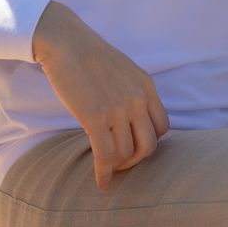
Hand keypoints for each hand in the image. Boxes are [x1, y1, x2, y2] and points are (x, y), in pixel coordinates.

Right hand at [32, 1, 169, 191]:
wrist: (65, 42)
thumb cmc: (90, 55)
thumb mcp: (124, 70)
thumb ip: (133, 92)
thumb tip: (132, 118)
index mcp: (146, 87)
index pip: (162, 126)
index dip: (149, 141)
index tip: (134, 145)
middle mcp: (137, 100)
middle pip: (149, 145)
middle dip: (136, 159)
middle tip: (122, 163)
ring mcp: (117, 110)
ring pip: (126, 153)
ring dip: (117, 166)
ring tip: (107, 167)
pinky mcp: (95, 118)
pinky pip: (105, 156)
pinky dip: (104, 174)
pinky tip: (100, 183)